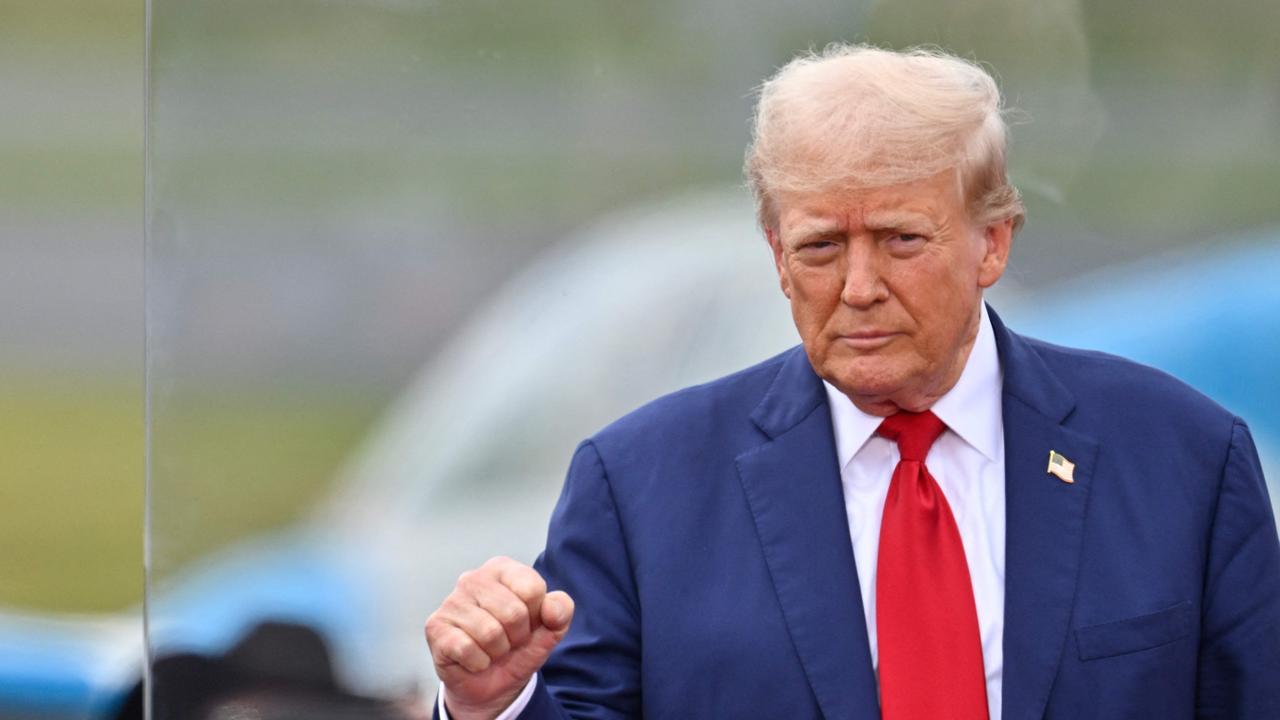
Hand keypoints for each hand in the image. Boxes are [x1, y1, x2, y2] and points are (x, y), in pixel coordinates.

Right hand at [426, 556, 574, 719]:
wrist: (493, 683)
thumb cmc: (520, 647)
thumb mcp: (550, 629)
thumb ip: (561, 611)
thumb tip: (551, 609)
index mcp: (502, 569)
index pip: (532, 589)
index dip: (536, 616)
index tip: (527, 624)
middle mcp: (472, 578)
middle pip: (513, 612)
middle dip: (517, 637)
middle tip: (507, 641)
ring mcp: (451, 601)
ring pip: (491, 633)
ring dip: (497, 652)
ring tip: (491, 650)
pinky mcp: (435, 627)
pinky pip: (468, 649)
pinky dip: (479, 663)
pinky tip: (473, 659)